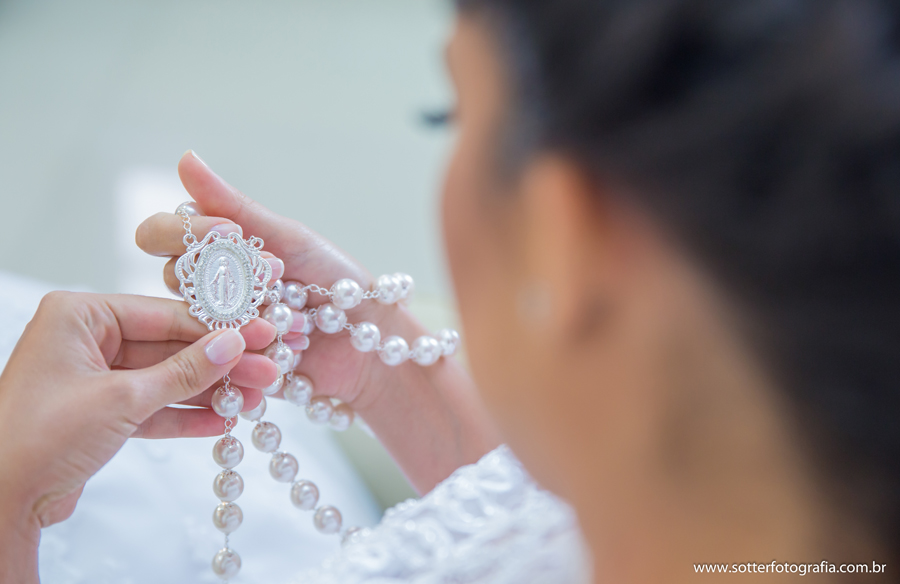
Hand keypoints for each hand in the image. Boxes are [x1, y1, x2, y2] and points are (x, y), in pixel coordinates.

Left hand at [0, 292, 275, 582]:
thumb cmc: (37, 437)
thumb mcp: (122, 399)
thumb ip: (183, 372)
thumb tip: (233, 345)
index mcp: (80, 316)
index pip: (163, 314)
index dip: (217, 328)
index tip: (260, 334)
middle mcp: (86, 340)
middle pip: (170, 346)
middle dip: (219, 364)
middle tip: (267, 370)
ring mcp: (93, 377)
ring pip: (164, 378)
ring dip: (208, 392)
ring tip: (253, 400)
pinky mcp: (99, 413)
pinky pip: (151, 406)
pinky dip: (183, 415)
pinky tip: (220, 421)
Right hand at [135, 150, 421, 409]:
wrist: (367, 338)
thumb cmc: (333, 281)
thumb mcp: (288, 238)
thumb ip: (233, 206)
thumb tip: (185, 158)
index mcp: (211, 251)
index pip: (160, 233)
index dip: (186, 232)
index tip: (232, 234)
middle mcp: (203, 291)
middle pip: (172, 278)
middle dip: (231, 276)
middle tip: (279, 277)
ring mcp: (211, 333)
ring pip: (193, 323)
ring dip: (249, 316)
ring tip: (298, 319)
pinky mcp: (225, 371)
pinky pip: (215, 364)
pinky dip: (253, 354)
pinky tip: (290, 351)